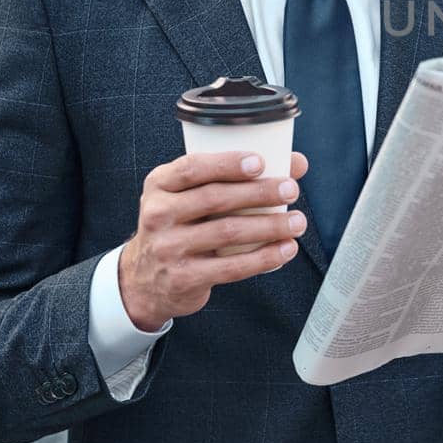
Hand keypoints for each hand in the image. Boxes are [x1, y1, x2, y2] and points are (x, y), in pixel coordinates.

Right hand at [118, 150, 310, 330]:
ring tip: (297, 222)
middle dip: (259, 193)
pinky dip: (264, 258)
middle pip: (215, 198)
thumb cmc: (180, 227)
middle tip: (290, 190)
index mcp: (160, 185)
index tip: (260, 162)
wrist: (145, 279)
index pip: (192, 168)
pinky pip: (231, 267)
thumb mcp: (192, 197)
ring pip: (227, 232)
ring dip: (269, 226)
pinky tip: (284, 249)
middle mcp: (158, 214)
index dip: (227, 163)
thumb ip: (235, 177)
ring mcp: (168, 248)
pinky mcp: (183, 278)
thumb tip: (294, 163)